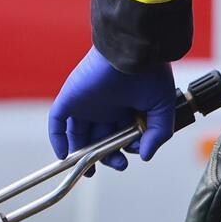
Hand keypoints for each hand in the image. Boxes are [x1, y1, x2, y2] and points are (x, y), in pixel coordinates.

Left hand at [47, 49, 177, 170]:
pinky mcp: (70, 98)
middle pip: (100, 138)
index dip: (125, 148)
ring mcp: (86, 103)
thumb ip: (158, 133)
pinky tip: (65, 156)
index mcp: (125, 106)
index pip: (120, 134)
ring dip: (82, 154)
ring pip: (79, 134)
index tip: (134, 152)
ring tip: (90, 170)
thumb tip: (145, 156)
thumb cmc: (151, 71)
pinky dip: (58, 139)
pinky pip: (57, 122)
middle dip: (107, 156)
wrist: (133, 51)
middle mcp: (104, 105)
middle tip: (118, 164)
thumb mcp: (163, 107)